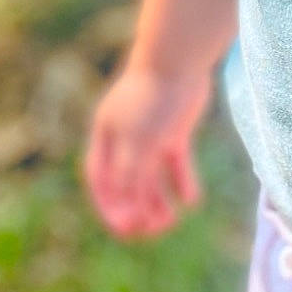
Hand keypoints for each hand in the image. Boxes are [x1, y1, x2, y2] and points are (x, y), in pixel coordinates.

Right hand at [83, 64, 211, 237]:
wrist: (181, 58)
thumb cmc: (152, 98)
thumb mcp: (137, 140)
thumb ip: (129, 175)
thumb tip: (125, 210)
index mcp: (106, 136)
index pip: (101, 181)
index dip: (111, 207)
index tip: (124, 228)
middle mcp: (126, 137)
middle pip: (127, 182)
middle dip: (136, 209)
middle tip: (149, 232)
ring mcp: (151, 133)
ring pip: (151, 176)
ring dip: (158, 201)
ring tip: (169, 222)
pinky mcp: (175, 129)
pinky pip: (176, 163)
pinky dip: (182, 182)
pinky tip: (190, 201)